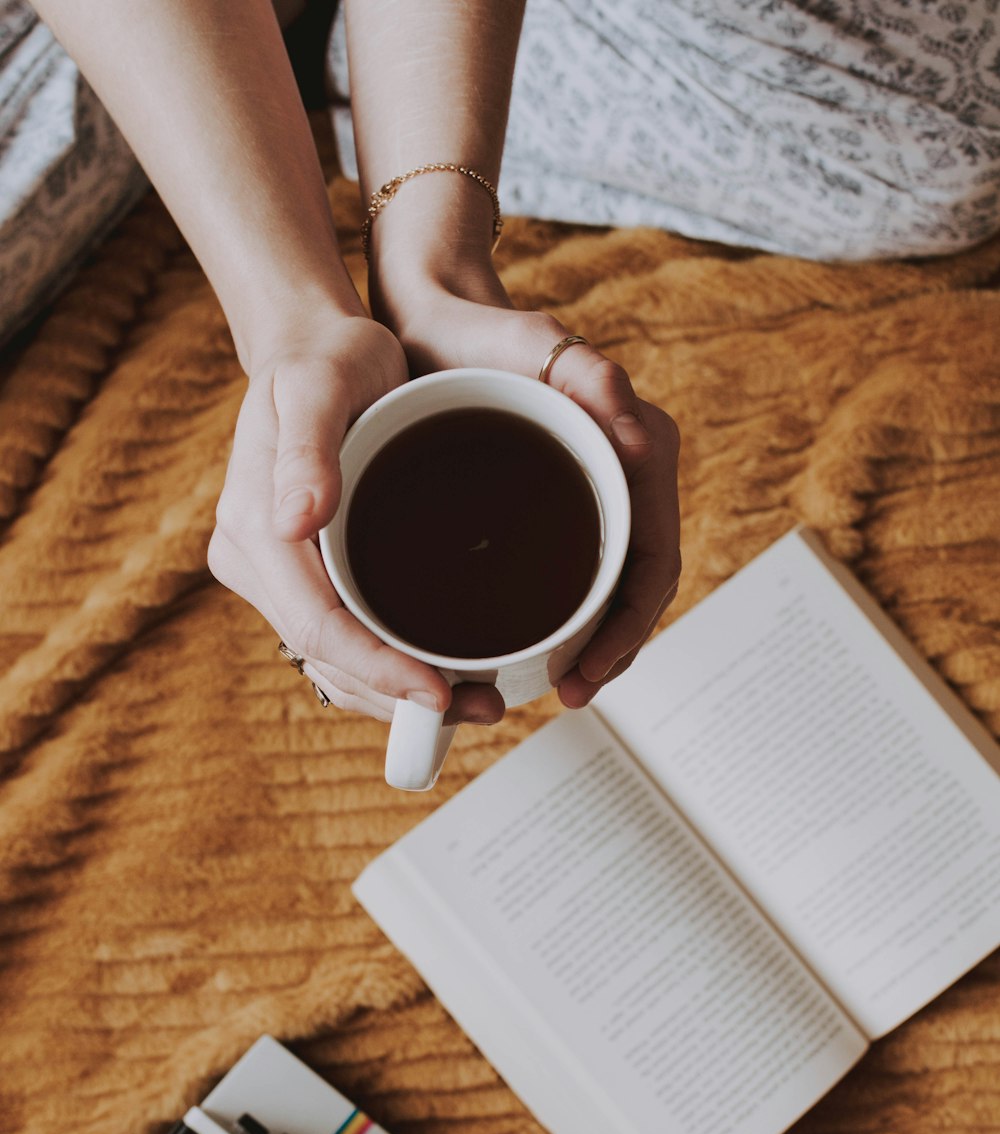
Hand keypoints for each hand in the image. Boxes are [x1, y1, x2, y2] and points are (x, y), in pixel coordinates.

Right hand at [207, 313, 505, 724]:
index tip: (439, 692)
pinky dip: (392, 666)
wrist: (317, 346)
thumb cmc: (325, 358)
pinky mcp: (308, 574)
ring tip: (477, 703)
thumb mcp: (320, 385)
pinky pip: (346, 639)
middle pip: (328, 660)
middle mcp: (257, 562)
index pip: (317, 628)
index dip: (379, 670)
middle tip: (483, 709)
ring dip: (399, 695)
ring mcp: (280, 574)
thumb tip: (295, 521)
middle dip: (401, 697)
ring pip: (336, 662)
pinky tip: (444, 672)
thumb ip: (307, 449)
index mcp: (255, 530)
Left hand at [375, 273, 680, 709]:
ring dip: (595, 647)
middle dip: (615, 651)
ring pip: (610, 591)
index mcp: (638, 450)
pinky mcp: (557, 506)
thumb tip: (645, 444)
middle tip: (569, 695)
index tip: (589, 673)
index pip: (655, 563)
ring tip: (557, 688)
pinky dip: (567, 621)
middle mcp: (625, 477)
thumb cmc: (478, 332)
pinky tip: (535, 652)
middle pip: (639, 589)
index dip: (630, 629)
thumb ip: (590, 376)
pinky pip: (578, 577)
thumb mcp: (530, 345)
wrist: (433, 320)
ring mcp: (593, 494)